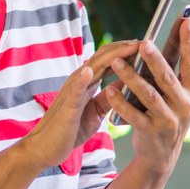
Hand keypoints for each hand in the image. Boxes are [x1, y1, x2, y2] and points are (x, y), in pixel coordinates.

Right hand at [21, 39, 138, 170]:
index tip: (143, 45)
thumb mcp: (96, 111)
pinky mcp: (67, 107)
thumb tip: (128, 84)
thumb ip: (109, 97)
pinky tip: (90, 71)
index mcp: (86, 82)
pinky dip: (82, 80)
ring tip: (128, 46)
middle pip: (103, 57)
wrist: (45, 148)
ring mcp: (72, 92)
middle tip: (143, 41)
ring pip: (92, 68)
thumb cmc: (70, 129)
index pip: (107, 59)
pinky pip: (74, 92)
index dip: (125, 51)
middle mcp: (79, 81)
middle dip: (123, 48)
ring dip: (111, 57)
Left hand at [102, 18, 189, 172]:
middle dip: (156, 59)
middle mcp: (185, 106)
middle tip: (144, 42)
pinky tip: (110, 89)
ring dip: (131, 78)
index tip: (186, 20)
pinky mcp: (151, 132)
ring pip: (148, 95)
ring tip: (116, 62)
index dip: (189, 42)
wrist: (163, 154)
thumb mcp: (187, 94)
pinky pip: (133, 115)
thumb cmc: (173, 114)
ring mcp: (168, 120)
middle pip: (168, 78)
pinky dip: (121, 102)